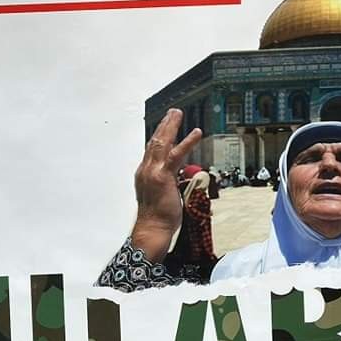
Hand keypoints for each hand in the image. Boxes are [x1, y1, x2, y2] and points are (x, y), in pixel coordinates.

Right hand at [130, 108, 201, 261]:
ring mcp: (153, 171)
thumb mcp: (160, 194)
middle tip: (172, 112)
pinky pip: (176, 155)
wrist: (152, 228)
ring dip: (170, 126)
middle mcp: (146, 169)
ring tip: (177, 114)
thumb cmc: (156, 216)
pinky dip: (187, 142)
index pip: (151, 150)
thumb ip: (166, 181)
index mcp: (144, 173)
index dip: (158, 136)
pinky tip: (195, 133)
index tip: (164, 125)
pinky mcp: (163, 176)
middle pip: (154, 141)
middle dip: (163, 125)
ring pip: (161, 143)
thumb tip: (174, 176)